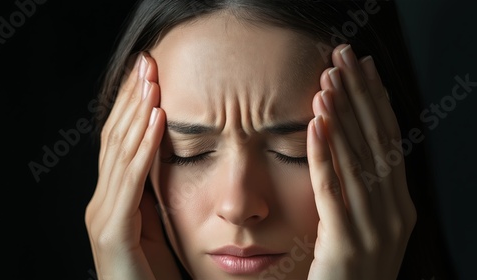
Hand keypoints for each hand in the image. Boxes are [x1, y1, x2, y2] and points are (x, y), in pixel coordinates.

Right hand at [84, 53, 181, 279]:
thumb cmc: (156, 272)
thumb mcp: (157, 224)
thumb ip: (153, 193)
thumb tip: (166, 157)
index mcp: (112, 199)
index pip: (118, 142)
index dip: (130, 107)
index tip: (146, 75)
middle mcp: (101, 203)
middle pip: (115, 139)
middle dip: (132, 99)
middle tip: (146, 63)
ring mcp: (103, 216)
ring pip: (121, 153)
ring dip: (138, 113)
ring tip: (152, 80)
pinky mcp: (113, 232)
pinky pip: (132, 181)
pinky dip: (145, 147)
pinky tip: (156, 120)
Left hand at [306, 44, 416, 279]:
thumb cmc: (351, 267)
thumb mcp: (364, 224)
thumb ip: (362, 190)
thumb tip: (346, 146)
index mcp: (400, 205)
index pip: (390, 140)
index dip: (376, 102)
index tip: (363, 69)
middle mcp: (394, 212)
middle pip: (377, 141)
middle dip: (360, 96)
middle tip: (344, 60)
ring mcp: (374, 228)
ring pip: (358, 160)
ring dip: (341, 118)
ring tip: (327, 84)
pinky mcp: (345, 241)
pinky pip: (333, 189)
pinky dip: (325, 154)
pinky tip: (315, 126)